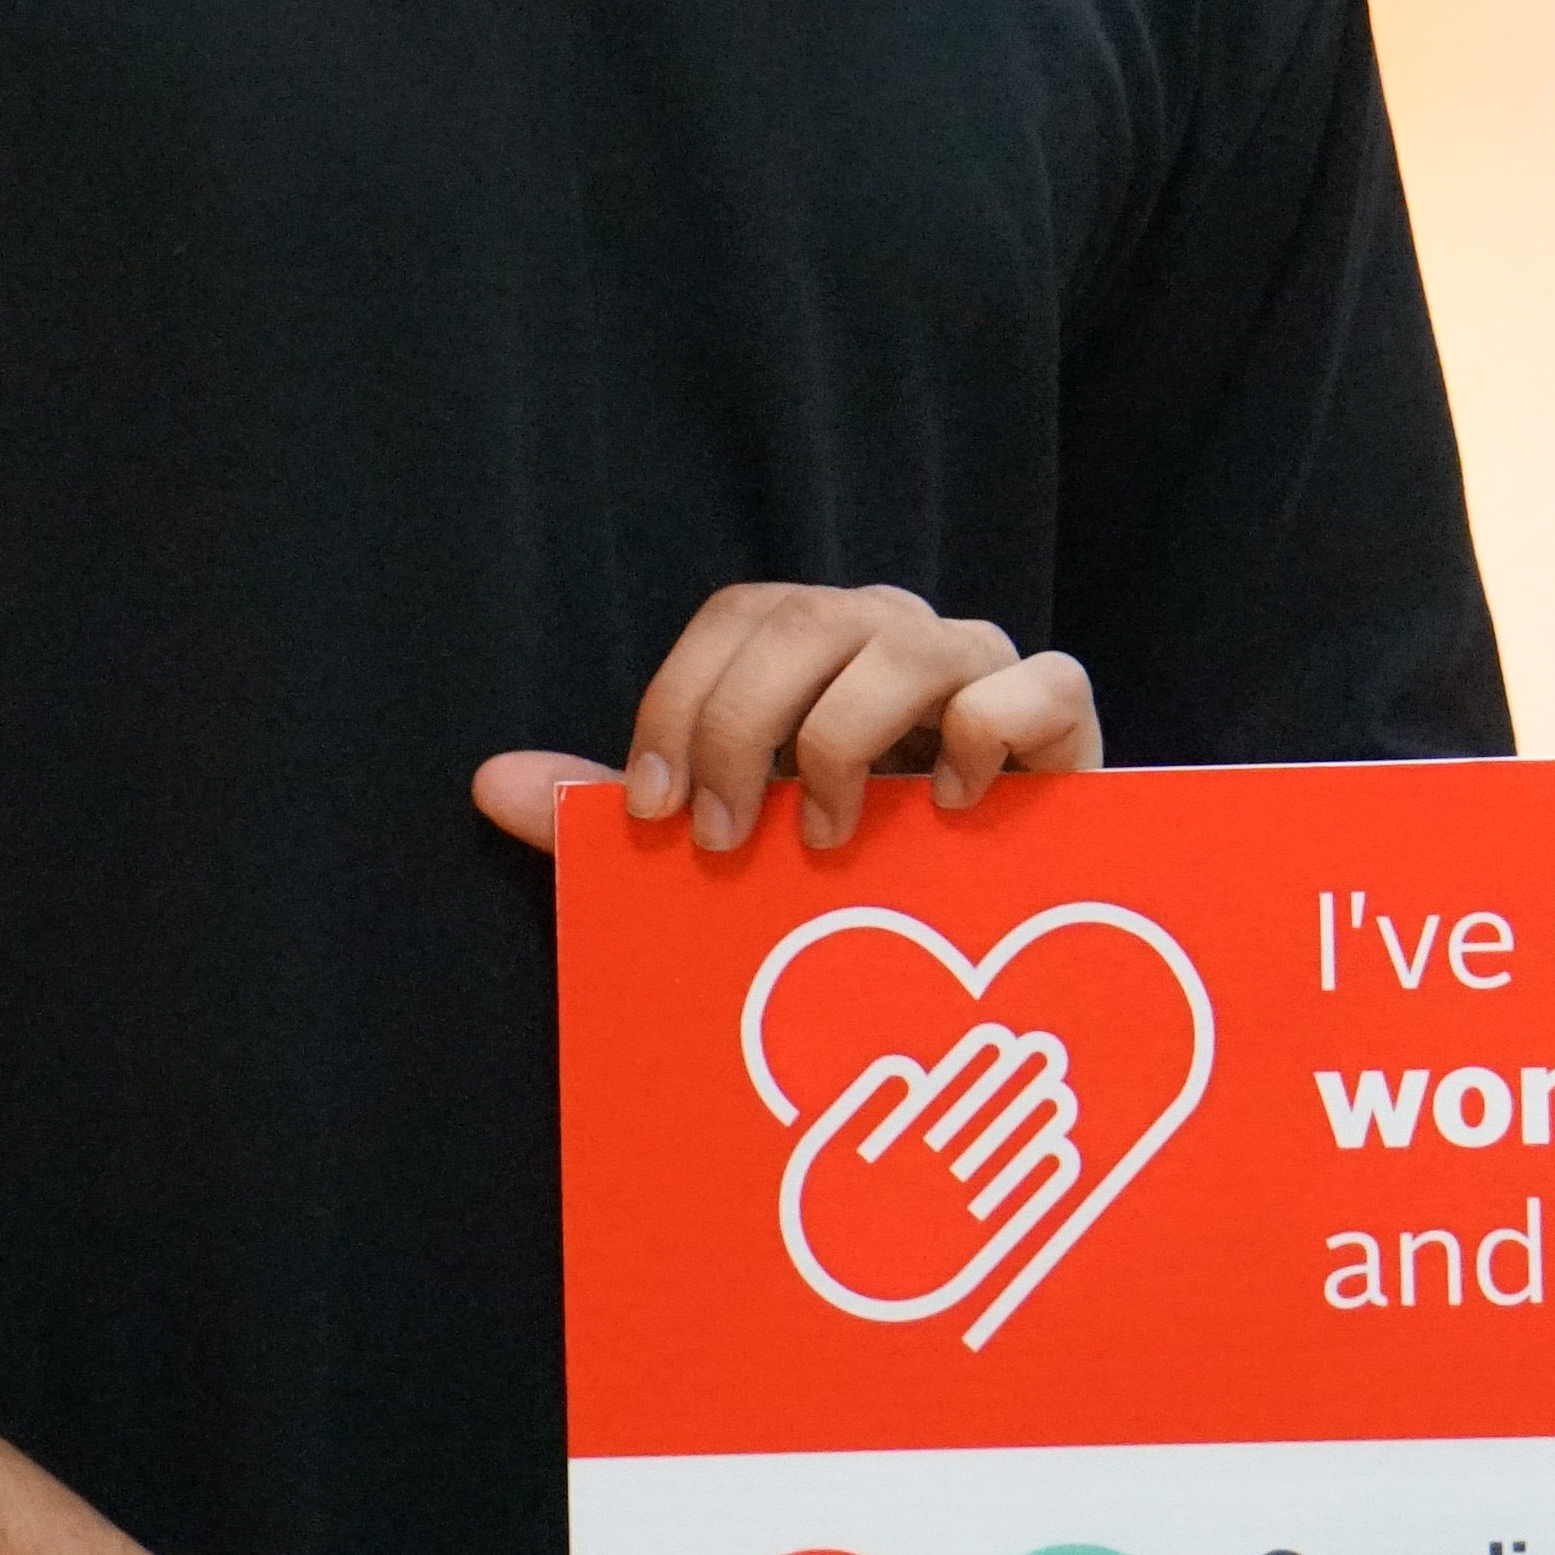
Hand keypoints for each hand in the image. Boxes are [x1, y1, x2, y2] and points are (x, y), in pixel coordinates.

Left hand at [472, 583, 1102, 854]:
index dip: (682, 699)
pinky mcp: (1066, 717)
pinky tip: (948, 810)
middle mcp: (897, 633)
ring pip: (909, 644)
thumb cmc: (845, 876)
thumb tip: (487, 783)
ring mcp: (986, 664)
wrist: (994, 939)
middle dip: (742, 727)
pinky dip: (985, 733)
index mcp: (816, 645)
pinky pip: (1037, 682)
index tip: (652, 810)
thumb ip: (612, 814)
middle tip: (720, 841)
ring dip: (844, 741)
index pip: (740, 615)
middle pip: (809, 618)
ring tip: (823, 842)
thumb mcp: (723, 845)